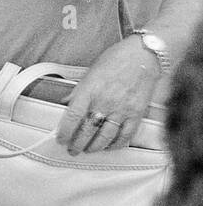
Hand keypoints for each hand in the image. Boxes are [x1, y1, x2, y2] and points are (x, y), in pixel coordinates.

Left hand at [54, 37, 160, 153]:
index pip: (72, 117)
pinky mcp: (136, 114)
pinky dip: (115, 144)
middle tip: (73, 149)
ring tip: (88, 149)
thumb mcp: (91, 72)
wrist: (144, 55)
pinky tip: (109, 146)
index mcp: (90, 90)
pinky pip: (125, 136)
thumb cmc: (117, 59)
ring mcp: (122, 109)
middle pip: (87, 131)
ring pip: (105, 137)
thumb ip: (79, 90)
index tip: (61, 139)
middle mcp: (105, 101)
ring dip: (94, 147)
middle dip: (77, 144)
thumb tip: (66, 102)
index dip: (64, 132)